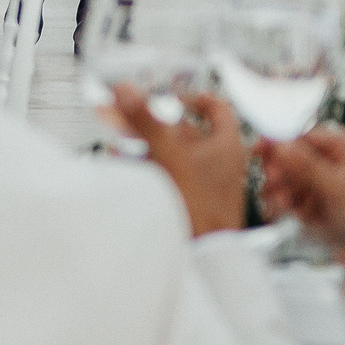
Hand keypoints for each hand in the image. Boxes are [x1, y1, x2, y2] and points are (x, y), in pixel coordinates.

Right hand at [115, 84, 248, 236]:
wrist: (204, 254)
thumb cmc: (202, 208)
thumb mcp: (169, 155)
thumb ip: (146, 121)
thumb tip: (127, 90)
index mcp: (226, 145)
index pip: (217, 108)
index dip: (194, 96)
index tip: (171, 93)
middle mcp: (217, 161)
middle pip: (183, 129)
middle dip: (152, 120)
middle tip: (129, 111)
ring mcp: (203, 181)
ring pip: (171, 151)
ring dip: (143, 141)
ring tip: (118, 135)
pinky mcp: (188, 197)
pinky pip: (165, 172)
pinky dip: (145, 164)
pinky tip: (122, 161)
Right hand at [261, 130, 344, 294]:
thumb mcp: (341, 189)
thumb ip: (307, 166)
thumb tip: (280, 144)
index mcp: (342, 148)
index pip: (301, 135)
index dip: (278, 141)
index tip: (260, 150)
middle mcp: (326, 161)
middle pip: (286, 155)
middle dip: (277, 169)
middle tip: (273, 181)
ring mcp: (314, 182)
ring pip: (281, 176)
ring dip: (276, 189)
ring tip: (282, 203)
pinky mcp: (305, 201)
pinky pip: (282, 195)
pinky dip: (279, 203)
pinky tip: (283, 210)